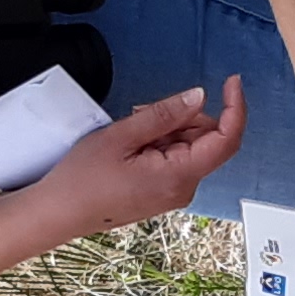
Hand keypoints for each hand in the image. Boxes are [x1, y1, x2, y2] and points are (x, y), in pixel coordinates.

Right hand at [42, 78, 248, 231]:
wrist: (60, 213)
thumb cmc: (82, 180)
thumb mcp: (121, 136)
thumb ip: (164, 115)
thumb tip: (198, 97)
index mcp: (178, 176)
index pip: (226, 140)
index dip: (235, 108)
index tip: (231, 82)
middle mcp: (183, 188)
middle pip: (207, 139)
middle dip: (184, 116)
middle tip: (143, 111)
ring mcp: (174, 191)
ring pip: (190, 147)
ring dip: (168, 129)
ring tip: (131, 130)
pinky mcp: (164, 191)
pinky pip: (176, 159)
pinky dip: (161, 143)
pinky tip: (134, 143)